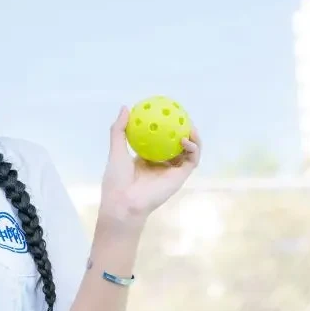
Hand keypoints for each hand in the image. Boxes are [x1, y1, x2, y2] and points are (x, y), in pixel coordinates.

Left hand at [99, 106, 201, 221]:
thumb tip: (125, 108)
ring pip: (188, 151)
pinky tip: (186, 139)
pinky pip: (191, 160)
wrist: (124, 202)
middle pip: (176, 144)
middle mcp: (160, 164)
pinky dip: (193, 149)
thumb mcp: (116, 150)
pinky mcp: (180, 177)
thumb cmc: (116, 179)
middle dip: (182, 130)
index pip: (158, 140)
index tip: (164, 113)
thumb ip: (119, 130)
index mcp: (145, 158)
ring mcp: (171, 171)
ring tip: (189, 125)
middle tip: (181, 116)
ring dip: (193, 137)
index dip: (163, 127)